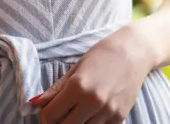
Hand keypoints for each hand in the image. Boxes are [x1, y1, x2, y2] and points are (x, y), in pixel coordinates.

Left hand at [31, 28, 153, 123]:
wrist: (135, 52)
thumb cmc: (103, 55)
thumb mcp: (76, 68)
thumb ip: (55, 89)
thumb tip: (34, 103)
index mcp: (78, 87)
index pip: (50, 116)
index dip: (45, 116)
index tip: (48, 111)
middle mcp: (93, 101)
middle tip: (61, 115)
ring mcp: (108, 111)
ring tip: (78, 113)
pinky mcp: (119, 117)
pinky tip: (93, 113)